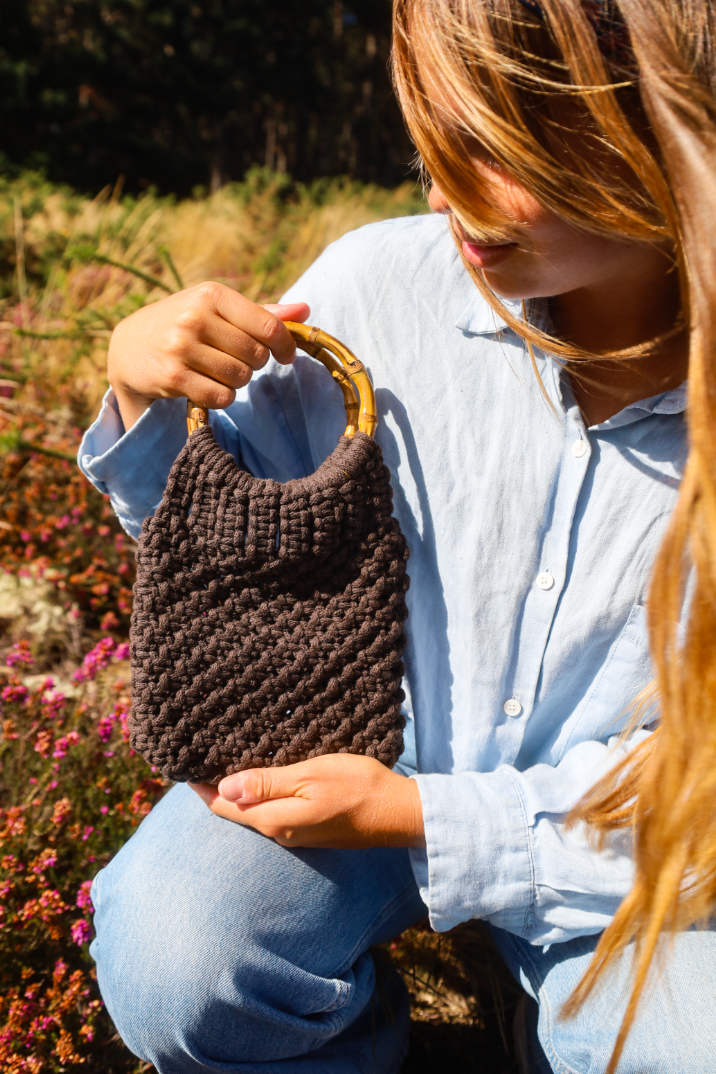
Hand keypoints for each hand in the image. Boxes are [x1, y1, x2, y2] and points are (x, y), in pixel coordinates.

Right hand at [107, 281, 309, 429]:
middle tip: (235, 361)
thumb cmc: (184, 325)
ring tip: (217, 372)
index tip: (285, 356)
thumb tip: (304, 310)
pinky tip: (206, 387)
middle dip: (253, 364)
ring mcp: (181, 346)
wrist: (129, 348)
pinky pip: (220, 396)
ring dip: (236, 382)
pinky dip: (221, 397)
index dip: (284, 345)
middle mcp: (195, 316)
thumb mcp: (217, 310)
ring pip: (240, 378)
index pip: (267, 324)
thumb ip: (260, 313)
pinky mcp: (172, 375)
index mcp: (211, 294)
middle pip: (256, 355)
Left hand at [189, 753, 425, 849]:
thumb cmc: (356, 788)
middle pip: (235, 813)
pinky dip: (260, 797)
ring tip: (225, 764)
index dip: (202, 788)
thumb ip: (266, 783)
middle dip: (216, 789)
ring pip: (254, 814)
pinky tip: (262, 779)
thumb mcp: (309, 776)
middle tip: (199, 760)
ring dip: (238, 793)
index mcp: (274, 820)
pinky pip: (273, 814)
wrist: (397, 813)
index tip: (183, 767)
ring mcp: (296, 834)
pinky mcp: (310, 830)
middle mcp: (280, 833)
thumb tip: (223, 788)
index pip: (224, 807)